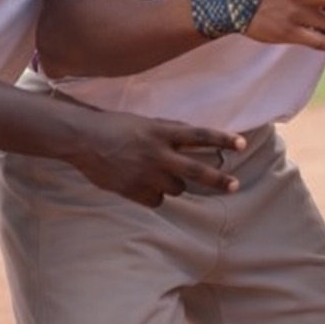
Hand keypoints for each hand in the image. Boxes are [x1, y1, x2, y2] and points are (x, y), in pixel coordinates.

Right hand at [65, 110, 244, 206]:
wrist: (82, 139)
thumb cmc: (115, 127)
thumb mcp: (146, 123)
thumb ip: (170, 132)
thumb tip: (195, 139)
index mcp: (161, 132)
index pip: (199, 135)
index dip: (222, 139)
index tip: (242, 144)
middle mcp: (156, 153)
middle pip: (195, 170)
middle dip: (218, 180)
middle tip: (234, 185)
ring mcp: (144, 174)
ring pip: (176, 188)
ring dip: (174, 183)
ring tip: (156, 173)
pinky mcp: (132, 190)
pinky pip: (156, 200)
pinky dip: (154, 195)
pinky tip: (142, 184)